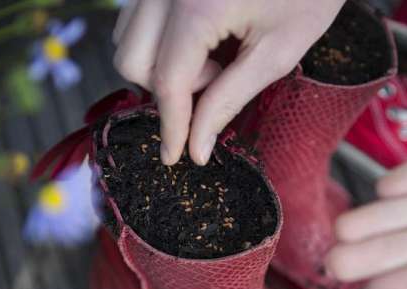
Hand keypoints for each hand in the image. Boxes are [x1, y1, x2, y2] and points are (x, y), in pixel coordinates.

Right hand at [112, 0, 344, 164]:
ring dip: (163, 65)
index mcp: (198, 5)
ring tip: (213, 58)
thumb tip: (196, 147)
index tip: (177, 157)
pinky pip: (138, 18)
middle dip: (171, 88)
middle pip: (133, 61)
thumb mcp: (278, 53)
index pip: (168, 80)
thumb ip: (229, 100)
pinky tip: (201, 41)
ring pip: (128, 39)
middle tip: (217, 82)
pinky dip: (160, 42)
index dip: (172, 126)